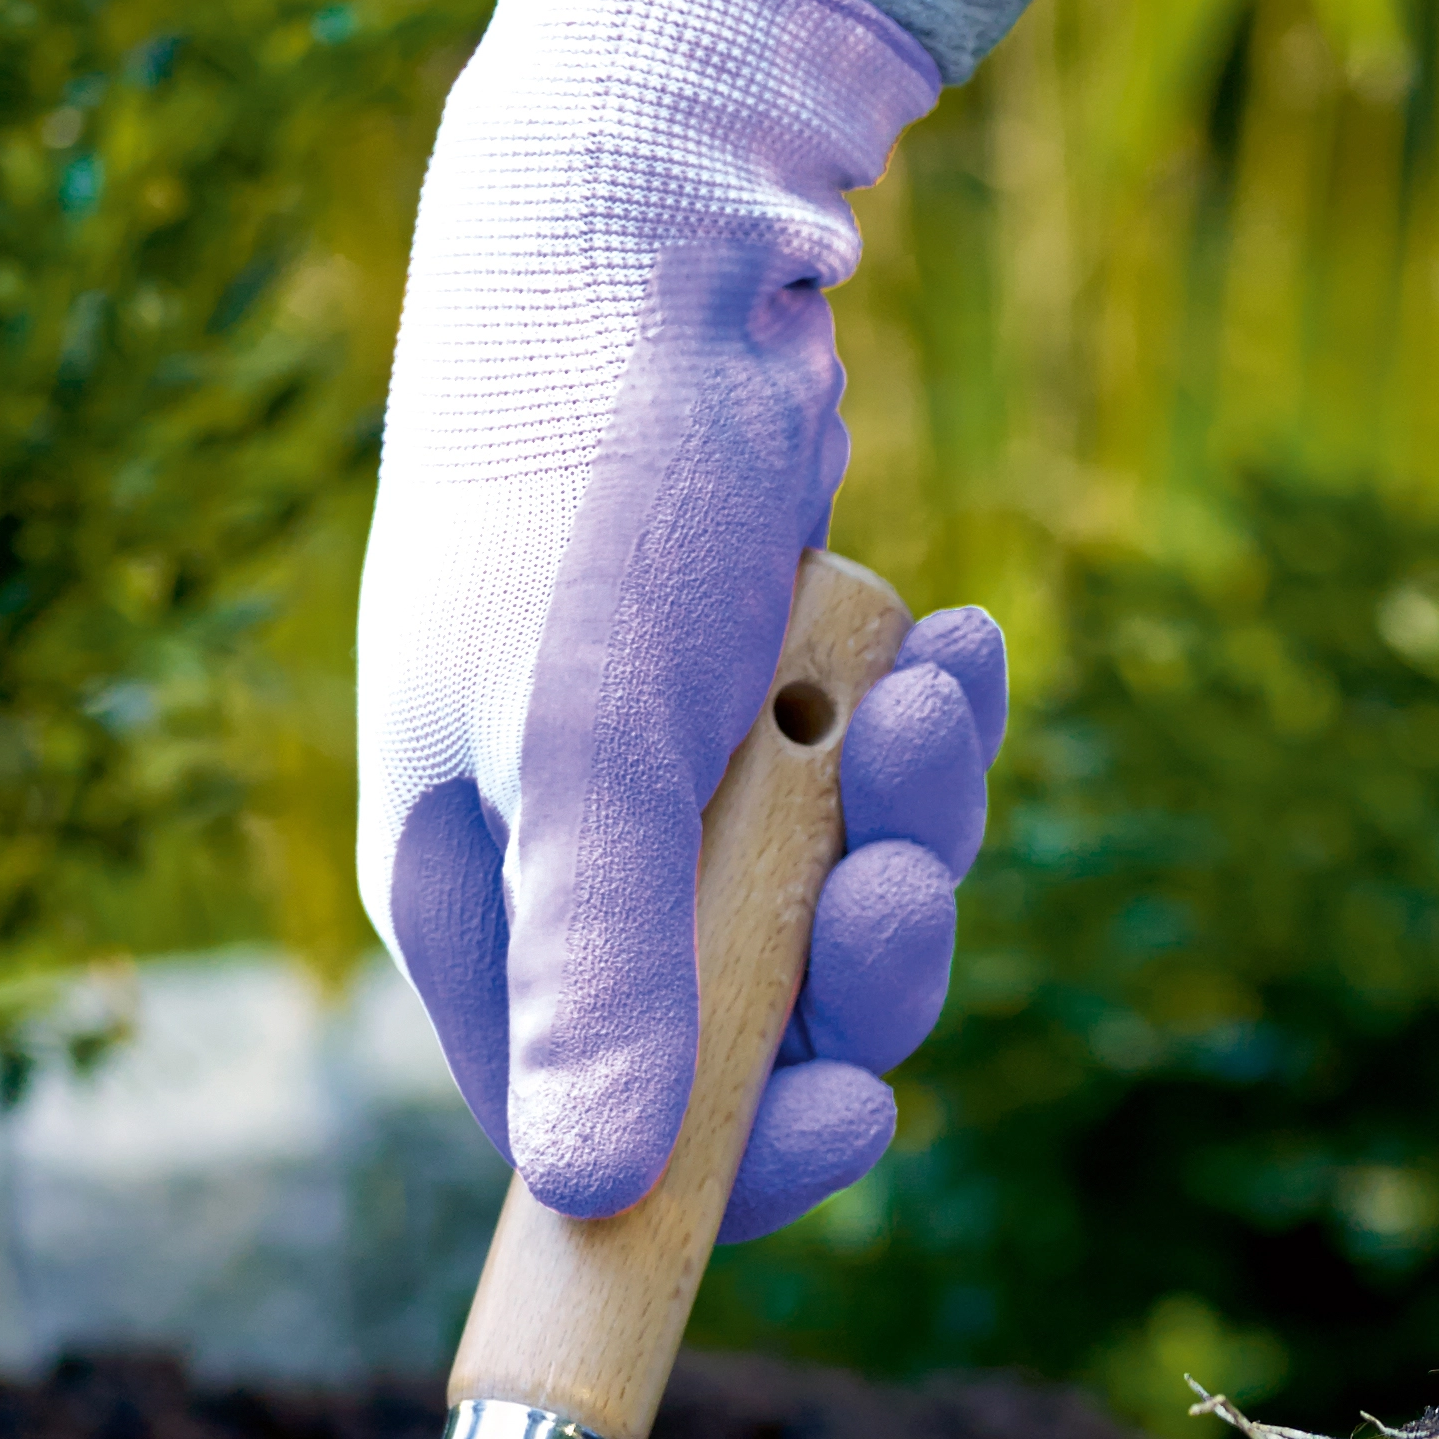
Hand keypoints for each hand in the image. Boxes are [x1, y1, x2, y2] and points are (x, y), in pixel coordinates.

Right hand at [356, 0, 1002, 1238]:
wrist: (654, 251)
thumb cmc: (588, 495)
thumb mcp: (587, 749)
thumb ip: (601, 970)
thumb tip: (593, 1188)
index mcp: (479, 910)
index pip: (605, 1133)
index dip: (743, 1155)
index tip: (863, 1113)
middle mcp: (572, 869)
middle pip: (763, 1037)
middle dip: (863, 957)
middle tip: (904, 869)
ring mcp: (678, 789)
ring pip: (848, 912)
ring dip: (918, 821)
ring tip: (928, 695)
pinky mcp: (772, 706)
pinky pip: (885, 791)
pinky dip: (930, 731)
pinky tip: (959, 648)